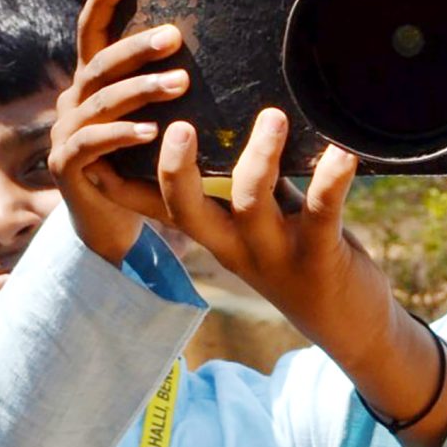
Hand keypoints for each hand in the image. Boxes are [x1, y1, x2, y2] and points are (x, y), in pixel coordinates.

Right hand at [45, 0, 189, 266]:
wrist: (109, 219)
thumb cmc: (139, 161)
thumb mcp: (151, 115)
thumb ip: (164, 82)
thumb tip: (212, 42)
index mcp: (91, 82)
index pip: (91, 32)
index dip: (102, 1)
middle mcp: (73, 101)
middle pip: (99, 63)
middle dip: (136, 48)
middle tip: (175, 37)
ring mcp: (65, 132)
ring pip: (101, 102)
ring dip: (140, 89)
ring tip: (180, 83)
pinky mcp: (66, 166)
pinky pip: (92, 143)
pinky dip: (122, 135)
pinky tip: (151, 131)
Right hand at [150, 101, 446, 446]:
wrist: (354, 330)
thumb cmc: (307, 261)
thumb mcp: (268, 225)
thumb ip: (252, 184)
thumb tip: (242, 121)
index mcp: (219, 237)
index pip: (160, 210)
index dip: (124, 188)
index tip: (92, 157)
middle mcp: (237, 248)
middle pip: (188, 211)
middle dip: (177, 171)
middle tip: (177, 127)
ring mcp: (275, 255)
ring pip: (250, 204)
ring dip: (260, 157)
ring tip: (274, 117)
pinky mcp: (320, 258)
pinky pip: (320, 213)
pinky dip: (330, 180)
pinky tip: (341, 153)